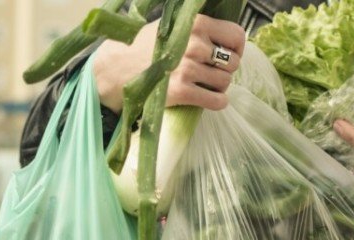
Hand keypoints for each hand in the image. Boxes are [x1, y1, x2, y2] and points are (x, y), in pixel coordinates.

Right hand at [93, 15, 244, 112]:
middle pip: (233, 62)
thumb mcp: (172, 26)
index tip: (228, 53)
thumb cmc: (146, 47)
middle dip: (226, 69)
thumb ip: (199, 29)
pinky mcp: (183, 91)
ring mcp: (188, 69)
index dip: (236, 47)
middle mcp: (194, 44)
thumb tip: (229, 39)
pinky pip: (218, 101)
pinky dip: (217, 102)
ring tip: (204, 83)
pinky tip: (207, 98)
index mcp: (195, 24)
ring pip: (226, 82)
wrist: (117, 69)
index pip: (236, 35)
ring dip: (219, 86)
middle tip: (211, 71)